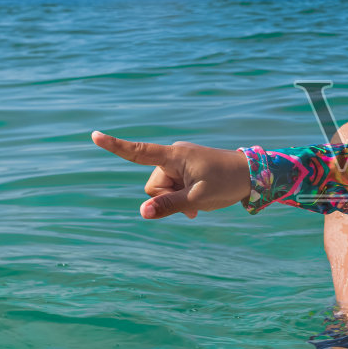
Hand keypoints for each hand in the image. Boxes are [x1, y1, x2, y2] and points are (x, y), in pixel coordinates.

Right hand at [91, 131, 251, 218]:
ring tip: (200, 203)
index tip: (94, 135)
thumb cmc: (227, 183)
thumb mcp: (197, 198)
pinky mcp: (188, 169)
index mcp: (175, 156)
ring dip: (177, 199)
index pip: (138, 152)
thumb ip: (169, 205)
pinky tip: (198, 203)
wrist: (253, 175)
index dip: (115, 146)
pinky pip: (175, 187)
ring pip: (164, 189)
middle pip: (154, 184)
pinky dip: (182, 197)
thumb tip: (143, 212)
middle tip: (194, 205)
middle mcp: (175, 155)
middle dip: (167, 198)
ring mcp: (181, 162)